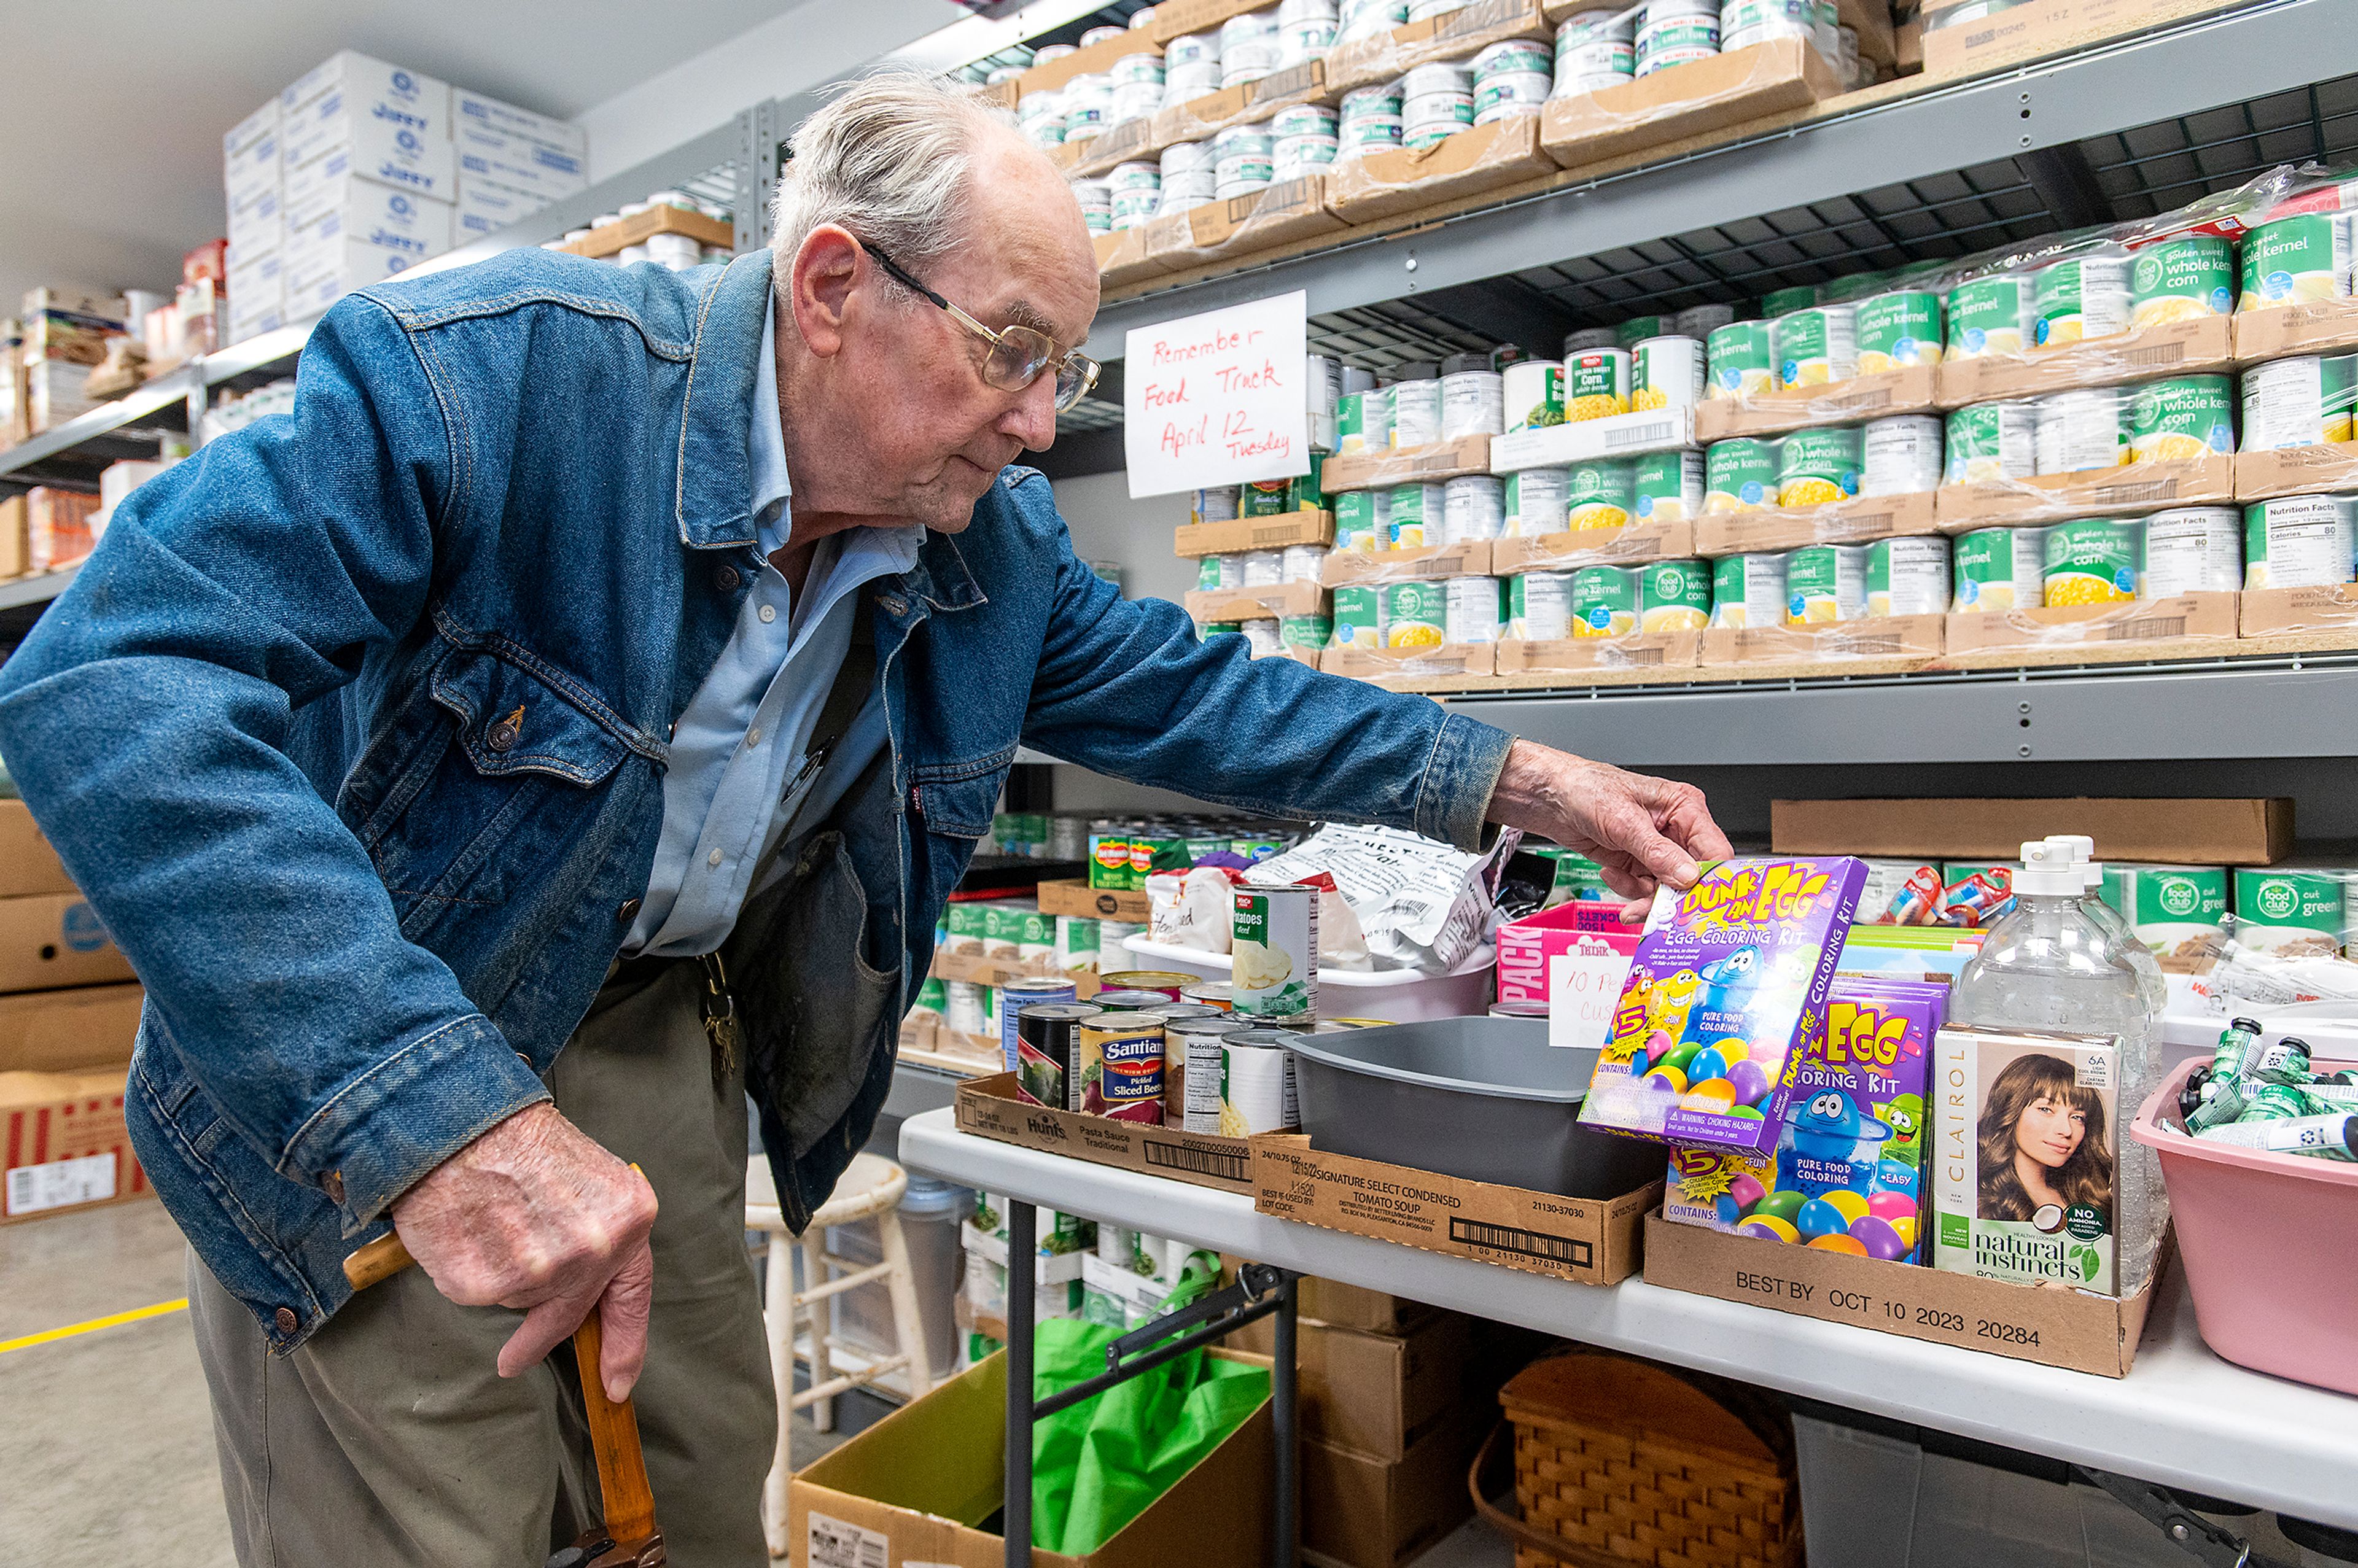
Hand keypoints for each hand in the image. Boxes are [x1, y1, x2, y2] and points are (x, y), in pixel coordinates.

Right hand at [389, 1101, 657, 1401]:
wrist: (460, 1120)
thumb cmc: (522, 1143)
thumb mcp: (591, 1180)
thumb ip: (602, 1235)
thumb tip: (595, 1290)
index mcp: (629, 1222)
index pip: (631, 1298)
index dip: (625, 1346)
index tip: (617, 1384)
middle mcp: (592, 1252)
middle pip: (565, 1311)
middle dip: (539, 1336)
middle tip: (514, 1359)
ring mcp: (538, 1272)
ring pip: (519, 1300)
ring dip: (502, 1275)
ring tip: (489, 1222)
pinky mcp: (483, 1284)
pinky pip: (478, 1295)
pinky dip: (468, 1271)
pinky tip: (465, 1231)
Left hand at [1487, 740, 1732, 920]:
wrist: (1549, 798)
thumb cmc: (1585, 789)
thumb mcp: (1624, 821)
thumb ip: (1657, 852)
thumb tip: (1688, 876)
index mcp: (1684, 808)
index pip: (1715, 851)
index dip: (1711, 880)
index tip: (1700, 904)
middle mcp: (1675, 830)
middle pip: (1693, 877)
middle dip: (1673, 896)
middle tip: (1658, 913)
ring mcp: (1657, 850)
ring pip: (1668, 889)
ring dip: (1646, 897)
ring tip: (1625, 891)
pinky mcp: (1637, 863)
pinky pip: (1645, 889)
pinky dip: (1629, 889)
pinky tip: (1612, 873)